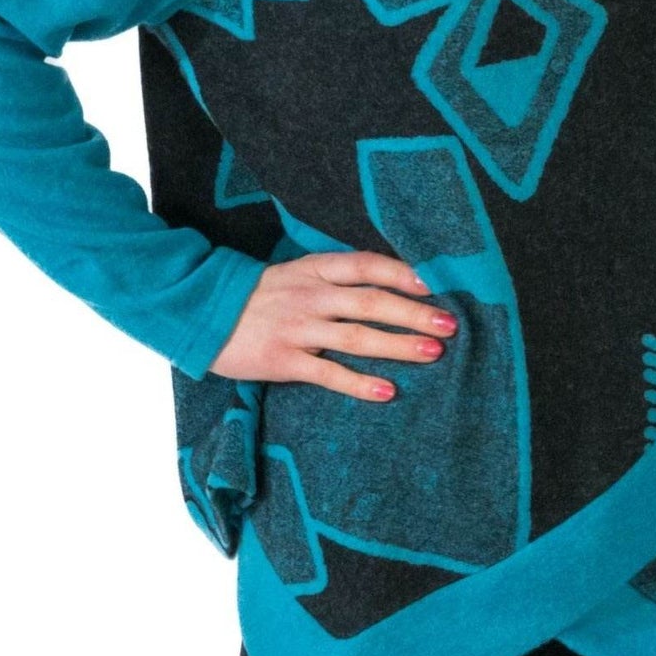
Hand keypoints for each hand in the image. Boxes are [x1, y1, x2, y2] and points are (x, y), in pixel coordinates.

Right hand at [206, 250, 457, 400]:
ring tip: (433, 353)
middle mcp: (311, 296)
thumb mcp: (298, 273)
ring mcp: (297, 328)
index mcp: (316, 269)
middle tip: (450, 324)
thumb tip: (391, 281)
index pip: (367, 265)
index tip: (436, 283)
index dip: (403, 273)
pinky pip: (328, 373)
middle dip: (414, 313)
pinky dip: (359, 383)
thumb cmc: (261, 295)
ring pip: (356, 337)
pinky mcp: (284, 360)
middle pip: (371, 302)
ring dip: (398, 345)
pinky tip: (387, 391)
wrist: (204, 313)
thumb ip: (337, 277)